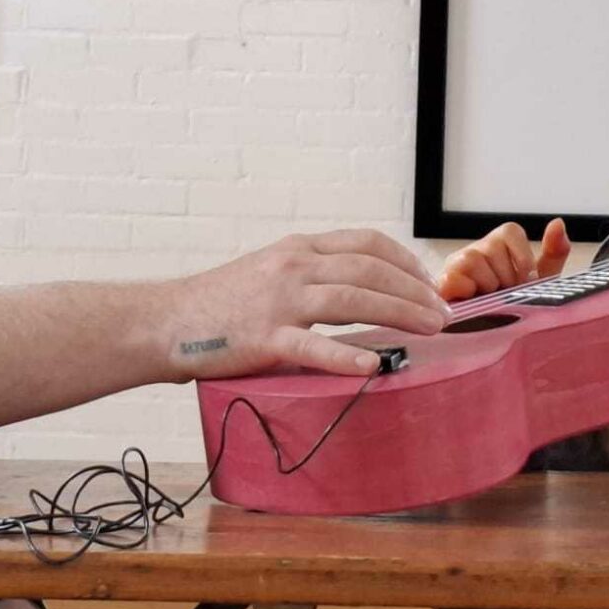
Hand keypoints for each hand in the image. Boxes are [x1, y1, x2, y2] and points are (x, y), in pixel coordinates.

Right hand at [168, 229, 448, 379]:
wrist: (165, 321)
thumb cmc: (219, 304)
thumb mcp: (269, 272)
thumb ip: (310, 275)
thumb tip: (361, 290)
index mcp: (297, 249)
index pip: (366, 242)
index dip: (405, 260)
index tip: (429, 281)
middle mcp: (293, 266)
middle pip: (369, 269)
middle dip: (414, 290)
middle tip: (443, 312)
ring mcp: (279, 300)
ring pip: (353, 298)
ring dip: (400, 312)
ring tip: (431, 330)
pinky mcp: (264, 337)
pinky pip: (313, 346)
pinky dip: (347, 355)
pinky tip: (375, 365)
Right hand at [437, 218, 571, 300]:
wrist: (491, 339)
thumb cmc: (513, 307)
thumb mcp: (540, 283)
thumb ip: (554, 253)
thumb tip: (558, 223)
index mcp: (499, 248)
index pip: (511, 231)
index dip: (523, 257)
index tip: (527, 280)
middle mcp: (476, 252)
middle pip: (493, 247)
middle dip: (506, 278)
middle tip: (506, 296)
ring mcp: (456, 266)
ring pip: (474, 259)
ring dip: (487, 286)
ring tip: (489, 302)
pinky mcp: (443, 284)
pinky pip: (454, 277)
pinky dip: (467, 291)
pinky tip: (474, 304)